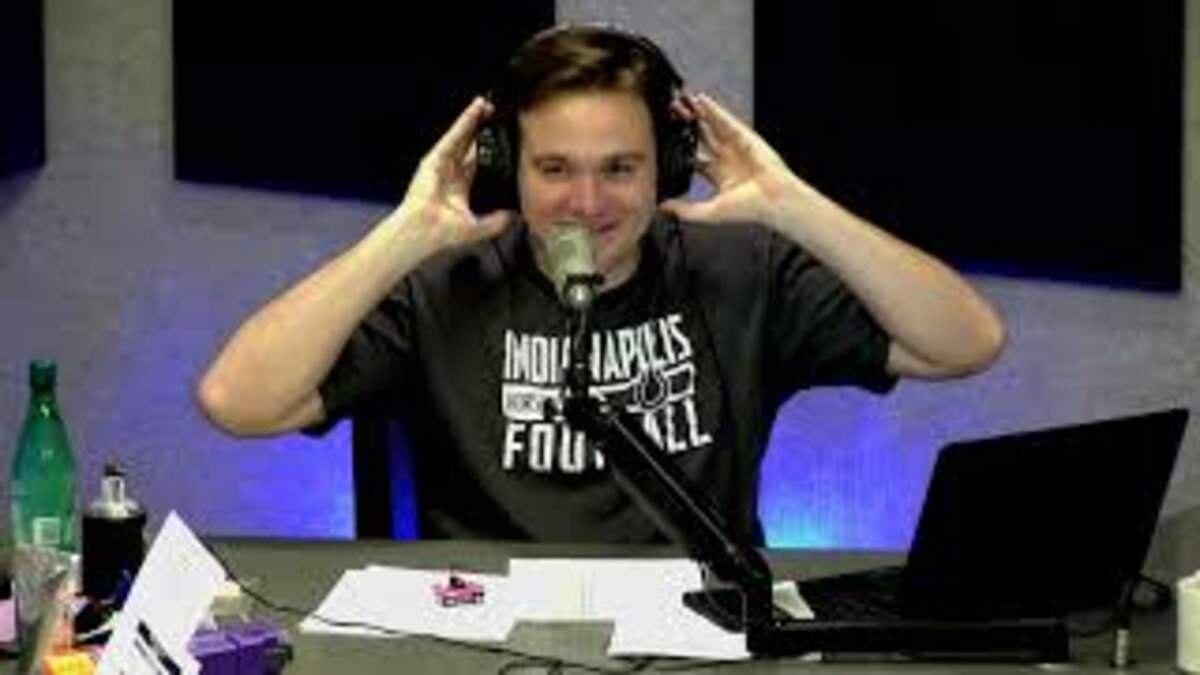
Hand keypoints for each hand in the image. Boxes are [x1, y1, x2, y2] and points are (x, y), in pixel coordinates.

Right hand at [398, 97, 513, 251]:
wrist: (425, 231)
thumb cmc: (442, 232)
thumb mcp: (478, 226)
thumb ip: (496, 221)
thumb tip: (514, 216)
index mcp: (459, 187)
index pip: (476, 160)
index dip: (487, 147)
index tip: (500, 137)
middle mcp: (450, 172)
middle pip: (469, 143)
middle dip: (481, 127)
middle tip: (493, 113)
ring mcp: (441, 164)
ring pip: (461, 136)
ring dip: (472, 119)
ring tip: (485, 104)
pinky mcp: (435, 158)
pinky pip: (453, 136)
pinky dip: (463, 123)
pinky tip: (473, 112)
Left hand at [660, 93, 809, 227]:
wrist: (773, 199)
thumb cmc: (750, 208)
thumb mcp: (710, 212)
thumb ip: (686, 210)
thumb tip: (664, 207)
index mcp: (718, 175)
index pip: (694, 158)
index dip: (680, 149)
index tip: (666, 142)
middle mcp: (726, 159)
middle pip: (701, 138)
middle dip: (686, 128)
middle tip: (671, 117)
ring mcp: (735, 146)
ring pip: (711, 126)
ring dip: (697, 115)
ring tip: (681, 103)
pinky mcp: (743, 136)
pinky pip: (725, 119)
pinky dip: (713, 109)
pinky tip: (700, 100)